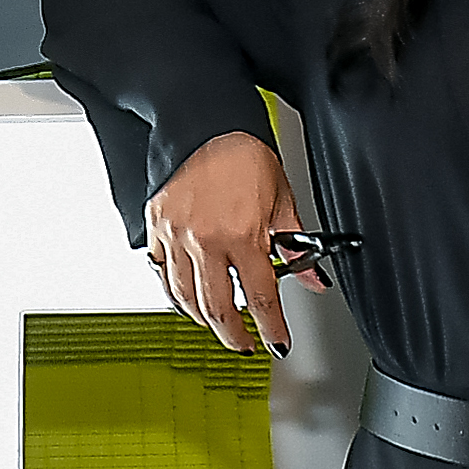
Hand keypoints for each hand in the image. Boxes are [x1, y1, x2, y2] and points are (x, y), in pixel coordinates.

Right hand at [139, 133, 303, 354]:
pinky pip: (162, 273)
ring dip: (203, 319)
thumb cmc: (244, 154)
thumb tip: (311, 276)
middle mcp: (205, 241)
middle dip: (234, 335)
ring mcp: (176, 236)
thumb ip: (295, 246)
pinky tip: (186, 297)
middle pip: (218, 309)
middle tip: (244, 342)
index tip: (277, 343)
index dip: (271, 328)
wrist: (206, 125)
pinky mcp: (156, 227)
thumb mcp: (281, 200)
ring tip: (217, 324)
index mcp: (242, 235)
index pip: (261, 298)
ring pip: (184, 298)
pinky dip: (175, 292)